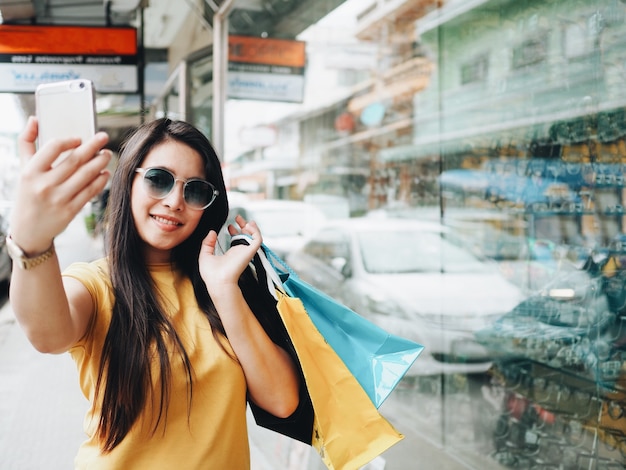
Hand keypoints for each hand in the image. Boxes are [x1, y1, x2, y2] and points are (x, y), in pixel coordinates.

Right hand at [10, 116, 111, 252]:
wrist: (28, 230)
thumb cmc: (27, 194)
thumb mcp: (22, 169)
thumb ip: (27, 143)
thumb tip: (34, 119)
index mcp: (30, 172)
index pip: (52, 148)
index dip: (69, 141)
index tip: (79, 138)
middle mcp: (44, 185)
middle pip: (74, 161)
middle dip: (92, 147)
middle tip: (104, 137)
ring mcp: (58, 199)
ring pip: (85, 175)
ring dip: (100, 162)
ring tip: (106, 154)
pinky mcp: (70, 211)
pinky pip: (90, 192)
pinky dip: (100, 180)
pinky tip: (105, 172)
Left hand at [199, 215, 262, 292]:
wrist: (218, 281)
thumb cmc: (211, 274)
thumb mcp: (205, 255)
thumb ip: (208, 243)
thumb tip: (212, 232)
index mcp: (231, 253)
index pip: (237, 239)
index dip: (234, 230)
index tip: (229, 226)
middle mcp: (240, 252)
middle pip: (246, 236)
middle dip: (244, 225)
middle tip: (238, 218)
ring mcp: (245, 251)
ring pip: (254, 237)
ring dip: (251, 227)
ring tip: (245, 221)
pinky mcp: (250, 251)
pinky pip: (257, 239)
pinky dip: (256, 231)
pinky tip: (249, 225)